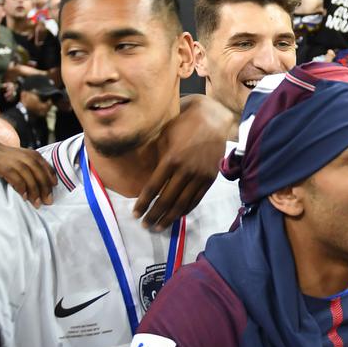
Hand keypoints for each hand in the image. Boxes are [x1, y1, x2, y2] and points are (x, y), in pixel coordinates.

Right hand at [0, 103, 57, 204]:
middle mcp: (20, 154)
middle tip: (48, 200)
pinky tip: (24, 197)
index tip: (55, 186)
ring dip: (34, 190)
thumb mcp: (17, 162)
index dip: (50, 175)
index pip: (42, 163)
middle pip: (37, 170)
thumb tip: (45, 182)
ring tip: (37, 202)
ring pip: (28, 175)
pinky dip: (21, 188)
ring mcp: (9, 159)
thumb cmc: (0, 161)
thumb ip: (29, 167)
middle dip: (45, 186)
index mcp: (27, 153)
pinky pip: (15, 177)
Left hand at [133, 95, 234, 229]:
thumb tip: (148, 178)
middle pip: (166, 200)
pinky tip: (177, 216)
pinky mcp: (210, 178)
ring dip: (169, 218)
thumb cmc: (182, 125)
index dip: (143, 203)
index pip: (153, 188)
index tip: (135, 214)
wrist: (212, 119)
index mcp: (170, 160)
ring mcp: (200, 176)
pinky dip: (186, 210)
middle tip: (145, 226)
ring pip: (182, 204)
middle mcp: (185, 171)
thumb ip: (157, 160)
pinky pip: (196, 199)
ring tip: (159, 227)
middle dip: (154, 215)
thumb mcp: (164, 138)